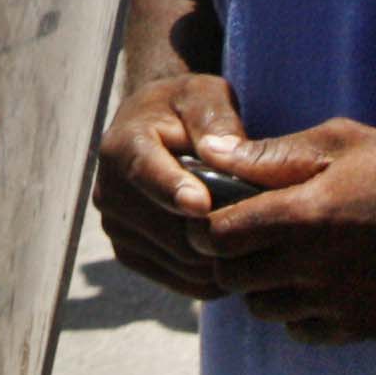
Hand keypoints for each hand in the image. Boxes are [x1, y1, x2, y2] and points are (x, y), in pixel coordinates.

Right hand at [93, 66, 249, 297]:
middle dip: (215, 231)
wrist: (158, 128)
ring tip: (258, 245)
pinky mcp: (128, 252)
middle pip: (167, 228)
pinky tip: (238, 259)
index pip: (144, 172)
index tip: (202, 205)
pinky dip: (209, 277)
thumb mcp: (204, 96)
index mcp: (122, 145)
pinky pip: (176, 279)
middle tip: (265, 230)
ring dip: (218, 256)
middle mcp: (110, 190)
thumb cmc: (188, 108)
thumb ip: (214, 119)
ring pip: (177, 259)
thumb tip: (223, 152)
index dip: (172, 190)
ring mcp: (116, 226)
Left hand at [184, 119, 375, 342]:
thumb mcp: (339, 143)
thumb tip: (210, 154)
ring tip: (285, 260)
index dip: (209, 227)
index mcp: (301, 215)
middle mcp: (312, 265)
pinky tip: (318, 283)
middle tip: (248, 239)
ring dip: (262, 287)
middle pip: (231, 278)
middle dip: (230, 258)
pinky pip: (301, 331)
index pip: (217, 237)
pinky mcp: (360, 326)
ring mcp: (336, 302)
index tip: (220, 216)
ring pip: (262, 309)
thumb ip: (270, 155)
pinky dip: (298, 312)